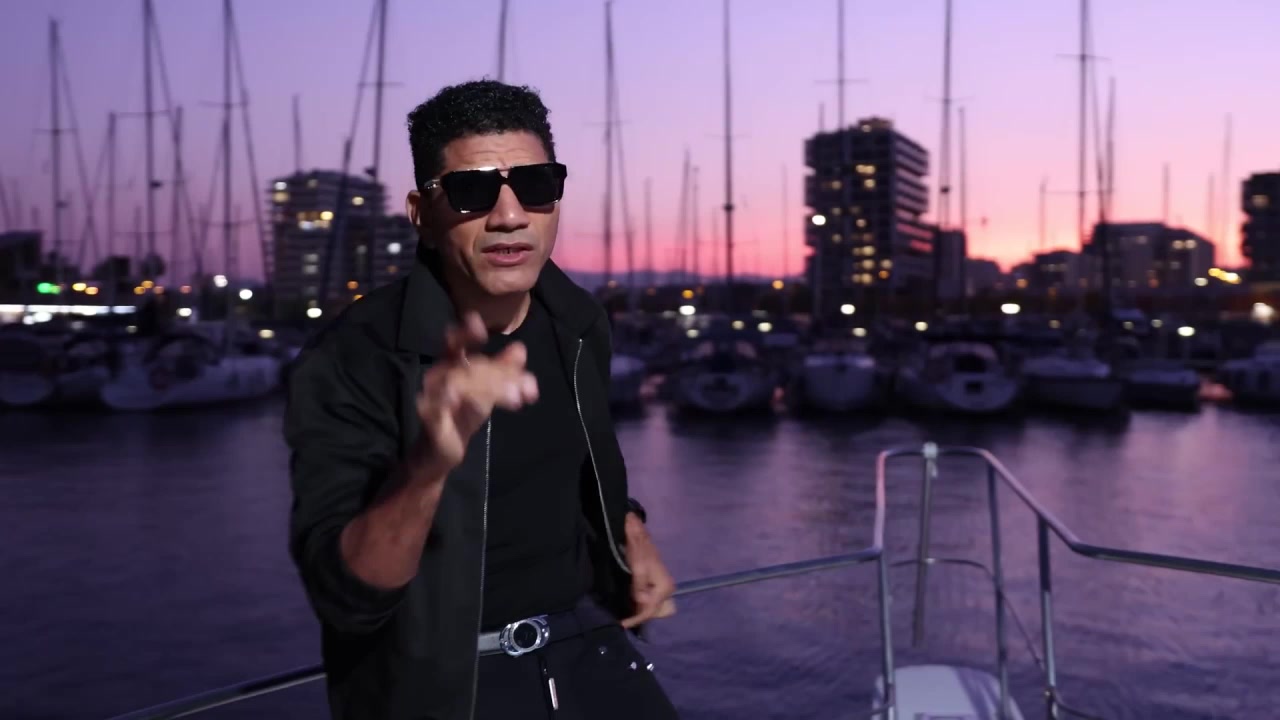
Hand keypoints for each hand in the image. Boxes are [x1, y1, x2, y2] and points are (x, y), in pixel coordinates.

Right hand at [414, 311, 538, 473]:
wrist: (441, 453)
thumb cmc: (462, 416)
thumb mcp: (487, 392)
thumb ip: (502, 371)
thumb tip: (520, 348)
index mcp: (451, 366)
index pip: (455, 344)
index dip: (464, 332)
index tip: (477, 323)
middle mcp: (438, 376)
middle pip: (469, 365)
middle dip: (500, 373)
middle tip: (526, 387)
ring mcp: (431, 396)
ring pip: (458, 381)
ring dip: (490, 387)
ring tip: (516, 398)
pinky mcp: (430, 418)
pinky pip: (443, 407)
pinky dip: (463, 404)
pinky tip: (481, 407)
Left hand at [620, 513, 676, 628]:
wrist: (640, 537)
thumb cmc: (640, 553)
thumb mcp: (638, 570)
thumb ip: (639, 588)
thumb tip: (640, 602)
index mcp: (664, 587)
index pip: (651, 609)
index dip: (637, 619)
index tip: (623, 624)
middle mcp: (667, 590)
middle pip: (652, 609)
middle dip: (638, 613)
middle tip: (622, 618)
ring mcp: (663, 587)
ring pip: (650, 605)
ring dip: (638, 608)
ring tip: (624, 614)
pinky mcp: (657, 585)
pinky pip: (649, 599)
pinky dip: (639, 602)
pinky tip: (630, 604)